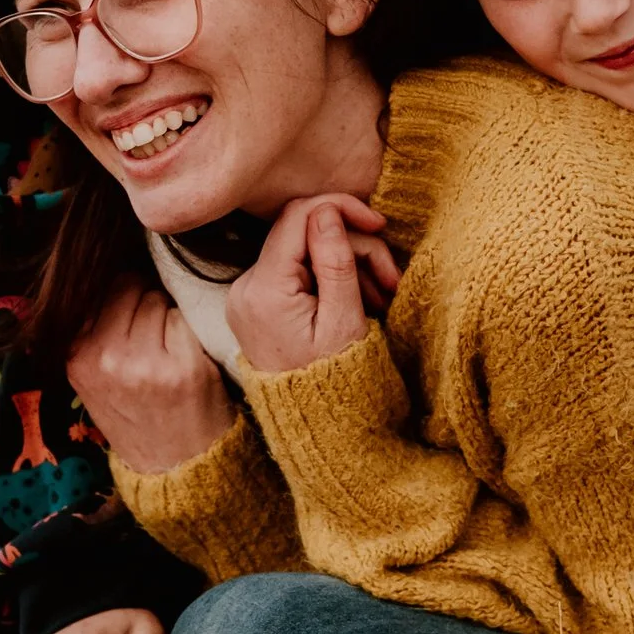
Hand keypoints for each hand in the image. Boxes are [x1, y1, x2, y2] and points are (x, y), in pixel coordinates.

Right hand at [68, 283, 233, 472]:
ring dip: (167, 317)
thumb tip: (102, 273)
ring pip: (158, 299)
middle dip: (144, 302)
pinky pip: (184, 318)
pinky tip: (185, 360)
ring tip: (167, 352)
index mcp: (76, 356)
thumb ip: (92, 332)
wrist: (174, 470)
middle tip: (151, 340)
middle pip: (129, 287)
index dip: (121, 298)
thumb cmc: (138, 418)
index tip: (129, 322)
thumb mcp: (94, 380)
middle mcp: (104, 358)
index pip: (100, 289)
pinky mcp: (182, 366)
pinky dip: (189, 333)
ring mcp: (143, 363)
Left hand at [227, 194, 397, 374]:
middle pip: (303, 234)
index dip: (339, 210)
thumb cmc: (335, 380)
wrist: (314, 423)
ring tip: (380, 295)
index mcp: (263, 291)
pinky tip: (358, 298)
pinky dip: (329, 277)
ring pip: (304, 251)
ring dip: (347, 262)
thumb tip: (328, 212)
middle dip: (352, 246)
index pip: (296, 217)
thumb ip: (336, 260)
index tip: (378, 224)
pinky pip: (297, 271)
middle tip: (389, 277)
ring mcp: (248, 295)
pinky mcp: (258, 302)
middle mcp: (244, 288)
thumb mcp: (345, 319)